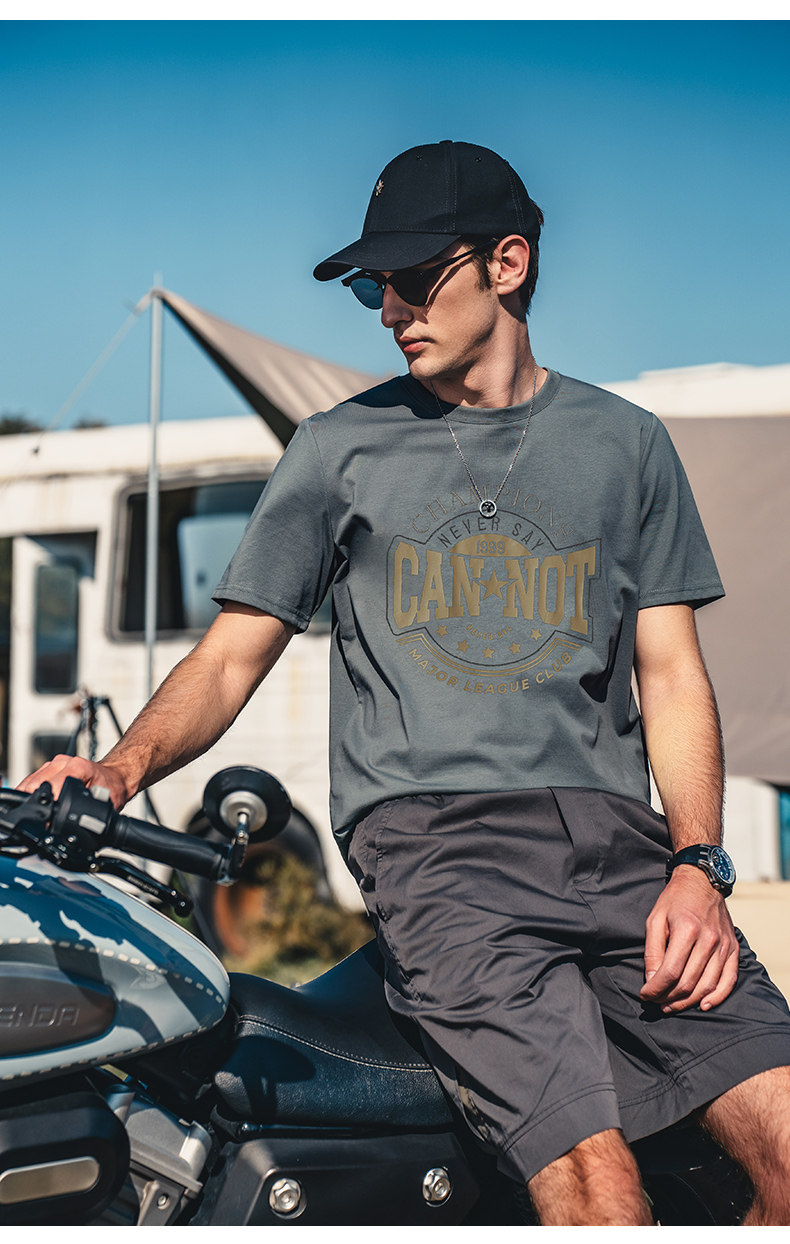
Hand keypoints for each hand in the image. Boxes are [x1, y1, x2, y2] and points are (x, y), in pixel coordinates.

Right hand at [16, 754, 129, 809]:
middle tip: (49, 816)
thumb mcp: (103, 802)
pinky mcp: (48, 767)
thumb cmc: (111, 788)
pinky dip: (34, 792)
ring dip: (33, 798)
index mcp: (76, 767)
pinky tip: (44, 800)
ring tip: (47, 807)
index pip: (50, 787)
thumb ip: (88, 810)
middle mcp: (62, 762)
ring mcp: (54, 763)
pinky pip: (32, 780)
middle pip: (34, 786)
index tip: (49, 818)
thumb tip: (75, 823)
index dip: (47, 805)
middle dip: (38, 804)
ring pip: (30, 783)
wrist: (114, 777)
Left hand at [640, 865, 739, 1012]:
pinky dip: (716, 997)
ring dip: (688, 1002)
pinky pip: (728, 981)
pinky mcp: (733, 949)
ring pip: (707, 986)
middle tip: (656, 1003)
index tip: (645, 995)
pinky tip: (702, 1005)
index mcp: (686, 930)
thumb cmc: (675, 900)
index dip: (655, 989)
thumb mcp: (655, 919)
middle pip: (688, 982)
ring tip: (672, 1005)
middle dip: (668, 998)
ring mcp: (724, 946)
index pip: (670, 972)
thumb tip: (652, 980)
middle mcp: (708, 940)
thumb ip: (652, 951)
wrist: (703, 881)